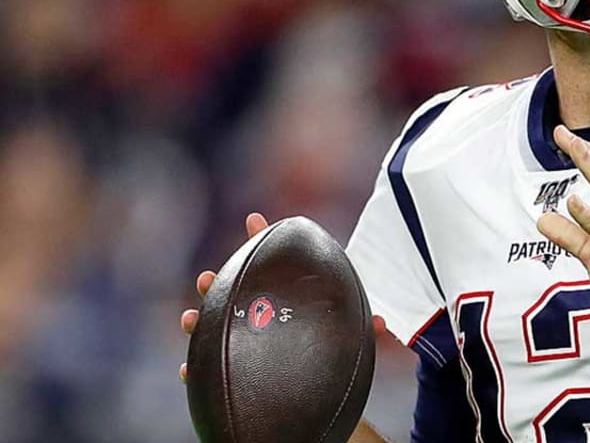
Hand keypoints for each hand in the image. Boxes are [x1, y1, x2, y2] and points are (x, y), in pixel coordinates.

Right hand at [178, 212, 386, 381]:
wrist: (316, 389)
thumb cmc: (328, 350)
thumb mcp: (347, 334)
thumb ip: (363, 326)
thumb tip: (384, 324)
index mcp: (283, 297)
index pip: (271, 262)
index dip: (263, 238)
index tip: (256, 219)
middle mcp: (258, 315)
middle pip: (231, 292)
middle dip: (216, 282)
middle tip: (207, 277)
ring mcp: (242, 342)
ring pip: (211, 327)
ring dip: (197, 320)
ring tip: (189, 317)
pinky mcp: (232, 372)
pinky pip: (206, 370)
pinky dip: (194, 368)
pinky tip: (187, 368)